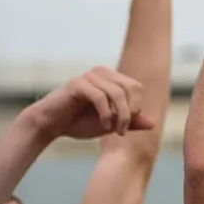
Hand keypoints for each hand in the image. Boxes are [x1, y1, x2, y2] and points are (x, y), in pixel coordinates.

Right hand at [21, 67, 156, 140]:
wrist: (50, 125)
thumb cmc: (79, 122)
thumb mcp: (110, 124)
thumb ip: (130, 122)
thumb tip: (153, 123)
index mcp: (111, 79)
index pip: (136, 87)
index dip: (136, 108)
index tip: (126, 127)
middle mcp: (101, 73)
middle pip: (130, 88)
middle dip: (130, 112)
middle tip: (122, 130)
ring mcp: (88, 76)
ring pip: (117, 93)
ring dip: (119, 116)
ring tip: (112, 130)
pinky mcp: (76, 84)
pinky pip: (100, 96)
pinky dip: (105, 113)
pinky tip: (103, 125)